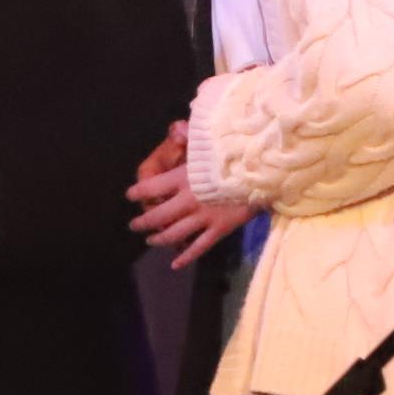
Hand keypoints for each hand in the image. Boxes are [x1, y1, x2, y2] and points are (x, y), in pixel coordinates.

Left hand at [127, 120, 248, 268]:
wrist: (263, 172)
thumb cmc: (235, 153)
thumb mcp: (210, 140)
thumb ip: (190, 136)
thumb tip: (176, 130)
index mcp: (182, 178)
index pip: (150, 188)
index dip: (137, 192)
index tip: (130, 195)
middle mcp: (187, 201)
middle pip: (157, 216)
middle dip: (142, 222)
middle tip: (134, 225)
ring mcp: (203, 218)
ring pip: (174, 234)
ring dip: (159, 239)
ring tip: (150, 240)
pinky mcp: (219, 229)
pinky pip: (198, 248)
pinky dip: (185, 257)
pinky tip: (175, 264)